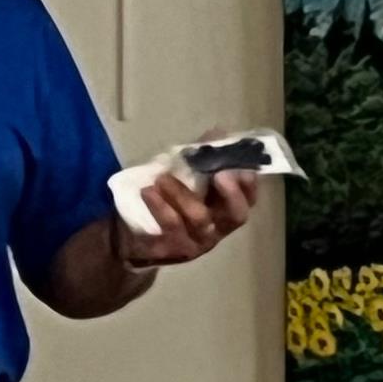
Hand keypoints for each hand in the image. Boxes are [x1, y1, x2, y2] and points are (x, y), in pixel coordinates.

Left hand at [115, 170, 257, 269]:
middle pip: (236, 216)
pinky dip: (160, 206)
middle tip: (220, 173)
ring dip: (182, 194)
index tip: (241, 166)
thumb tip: (218, 132)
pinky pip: (170, 227)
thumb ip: (202, 157)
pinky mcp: (172, 249)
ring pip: (199, 218)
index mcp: (224, 211)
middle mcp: (217, 229)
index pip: (248, 200)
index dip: (249, 184)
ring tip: (162, 178)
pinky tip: (148, 191)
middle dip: (231, 194)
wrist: (133, 237)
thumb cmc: (167, 202)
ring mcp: (196, 242)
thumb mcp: (185, 178)